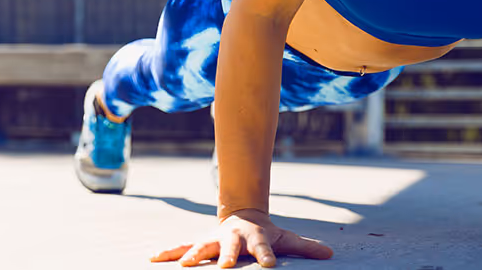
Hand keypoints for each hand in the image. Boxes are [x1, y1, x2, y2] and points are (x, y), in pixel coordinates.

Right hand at [150, 209, 333, 267]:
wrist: (243, 216)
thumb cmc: (266, 234)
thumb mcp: (286, 239)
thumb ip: (305, 248)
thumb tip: (330, 255)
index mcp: (255, 238)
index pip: (264, 249)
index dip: (266, 256)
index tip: (269, 266)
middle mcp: (233, 238)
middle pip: (229, 247)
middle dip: (226, 256)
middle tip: (223, 266)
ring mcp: (214, 240)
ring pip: (201, 247)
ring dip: (191, 256)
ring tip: (183, 266)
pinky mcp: (199, 244)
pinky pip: (181, 247)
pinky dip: (167, 252)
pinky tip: (152, 258)